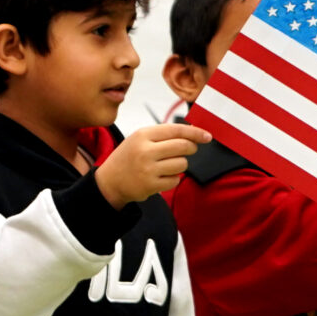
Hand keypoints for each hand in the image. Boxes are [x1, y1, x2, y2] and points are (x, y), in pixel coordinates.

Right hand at [96, 124, 212, 208]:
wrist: (109, 181)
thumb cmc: (128, 158)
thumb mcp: (139, 139)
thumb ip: (162, 135)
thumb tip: (192, 132)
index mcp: (142, 135)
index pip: (176, 130)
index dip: (195, 133)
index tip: (207, 136)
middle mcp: (145, 151)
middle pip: (183, 146)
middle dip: (191, 148)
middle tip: (189, 150)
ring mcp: (148, 169)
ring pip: (182, 164)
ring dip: (180, 165)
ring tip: (168, 165)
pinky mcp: (151, 185)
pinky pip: (175, 180)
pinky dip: (172, 178)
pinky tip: (161, 177)